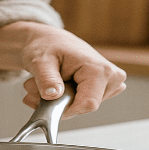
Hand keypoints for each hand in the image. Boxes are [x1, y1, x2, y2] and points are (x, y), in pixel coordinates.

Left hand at [0, 21, 125, 117]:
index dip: (65, 109)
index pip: (88, 105)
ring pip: (81, 108)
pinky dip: (63, 100)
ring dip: (58, 102)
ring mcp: (109, 84)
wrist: (43, 40)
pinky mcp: (103, 89)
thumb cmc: (42, 45)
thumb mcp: (38, 59)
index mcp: (97, 68)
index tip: (47, 101)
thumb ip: (46, 78)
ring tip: (45, 83)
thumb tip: (54, 94)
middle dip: (58, 103)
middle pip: (84, 108)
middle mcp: (110, 76)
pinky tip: (53, 87)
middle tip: (40, 87)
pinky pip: (81, 105)